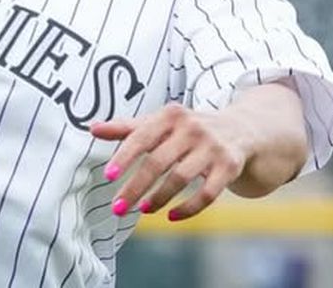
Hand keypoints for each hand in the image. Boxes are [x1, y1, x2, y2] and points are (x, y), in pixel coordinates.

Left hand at [92, 103, 248, 221]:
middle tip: (118, 208)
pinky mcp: (229, 166)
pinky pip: (207, 194)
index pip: (142, 136)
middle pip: (158, 162)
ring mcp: (213, 147)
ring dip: (158, 198)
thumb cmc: (188, 129)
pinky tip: (170, 216)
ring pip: (181, 178)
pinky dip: (188, 208)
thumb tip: (92, 128)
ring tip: (142, 210)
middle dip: (135, 187)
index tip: (108, 176)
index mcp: (171, 115)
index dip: (124, 157)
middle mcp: (192, 128)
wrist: (240, 129)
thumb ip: (127, 128)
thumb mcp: (160, 123)